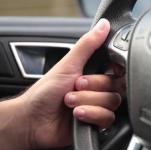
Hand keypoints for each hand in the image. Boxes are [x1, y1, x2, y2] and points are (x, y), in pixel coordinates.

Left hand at [16, 19, 121, 149]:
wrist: (32, 121)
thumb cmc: (44, 92)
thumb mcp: (68, 64)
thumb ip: (88, 44)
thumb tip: (103, 25)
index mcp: (93, 73)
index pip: (118, 69)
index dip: (111, 70)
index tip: (99, 70)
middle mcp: (98, 90)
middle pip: (117, 86)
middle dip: (92, 87)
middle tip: (75, 86)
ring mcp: (98, 107)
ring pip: (112, 103)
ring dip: (88, 101)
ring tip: (70, 102)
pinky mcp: (97, 124)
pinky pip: (107, 118)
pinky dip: (91, 115)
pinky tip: (77, 115)